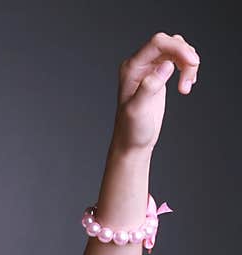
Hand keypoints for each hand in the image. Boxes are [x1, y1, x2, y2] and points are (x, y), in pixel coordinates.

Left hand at [110, 32, 199, 153]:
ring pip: (176, 50)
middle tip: (189, 80)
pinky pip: (178, 60)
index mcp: (131, 68)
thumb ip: (150, 86)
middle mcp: (139, 65)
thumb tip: (166, 65)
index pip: (158, 43)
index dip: (178, 48)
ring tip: (186, 88)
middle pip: (169, 43)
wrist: (132, 142)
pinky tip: (186, 86)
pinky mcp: (159, 76)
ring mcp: (149, 69)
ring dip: (188, 65)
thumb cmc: (131, 129)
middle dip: (185, 56)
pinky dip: (188, 69)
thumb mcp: (138, 109)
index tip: (192, 63)